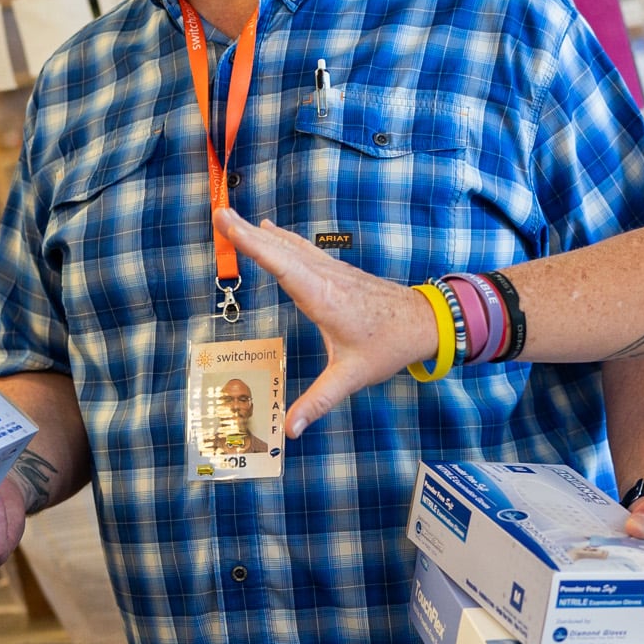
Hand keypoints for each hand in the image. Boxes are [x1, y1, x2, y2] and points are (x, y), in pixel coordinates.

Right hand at [217, 209, 438, 435]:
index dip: (252, 244)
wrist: (425, 322)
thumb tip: (291, 429)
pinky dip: (282, 240)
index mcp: (323, 298)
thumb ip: (319, 401)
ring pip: (292, 246)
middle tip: (218, 213)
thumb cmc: (388, 346)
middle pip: (280, 249)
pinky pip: (303, 250)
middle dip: (247, 232)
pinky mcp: (339, 272)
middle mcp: (325, 278)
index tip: (228, 224)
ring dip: (261, 233)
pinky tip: (273, 232)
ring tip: (235, 219)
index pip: (281, 265)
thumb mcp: (351, 377)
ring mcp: (333, 271)